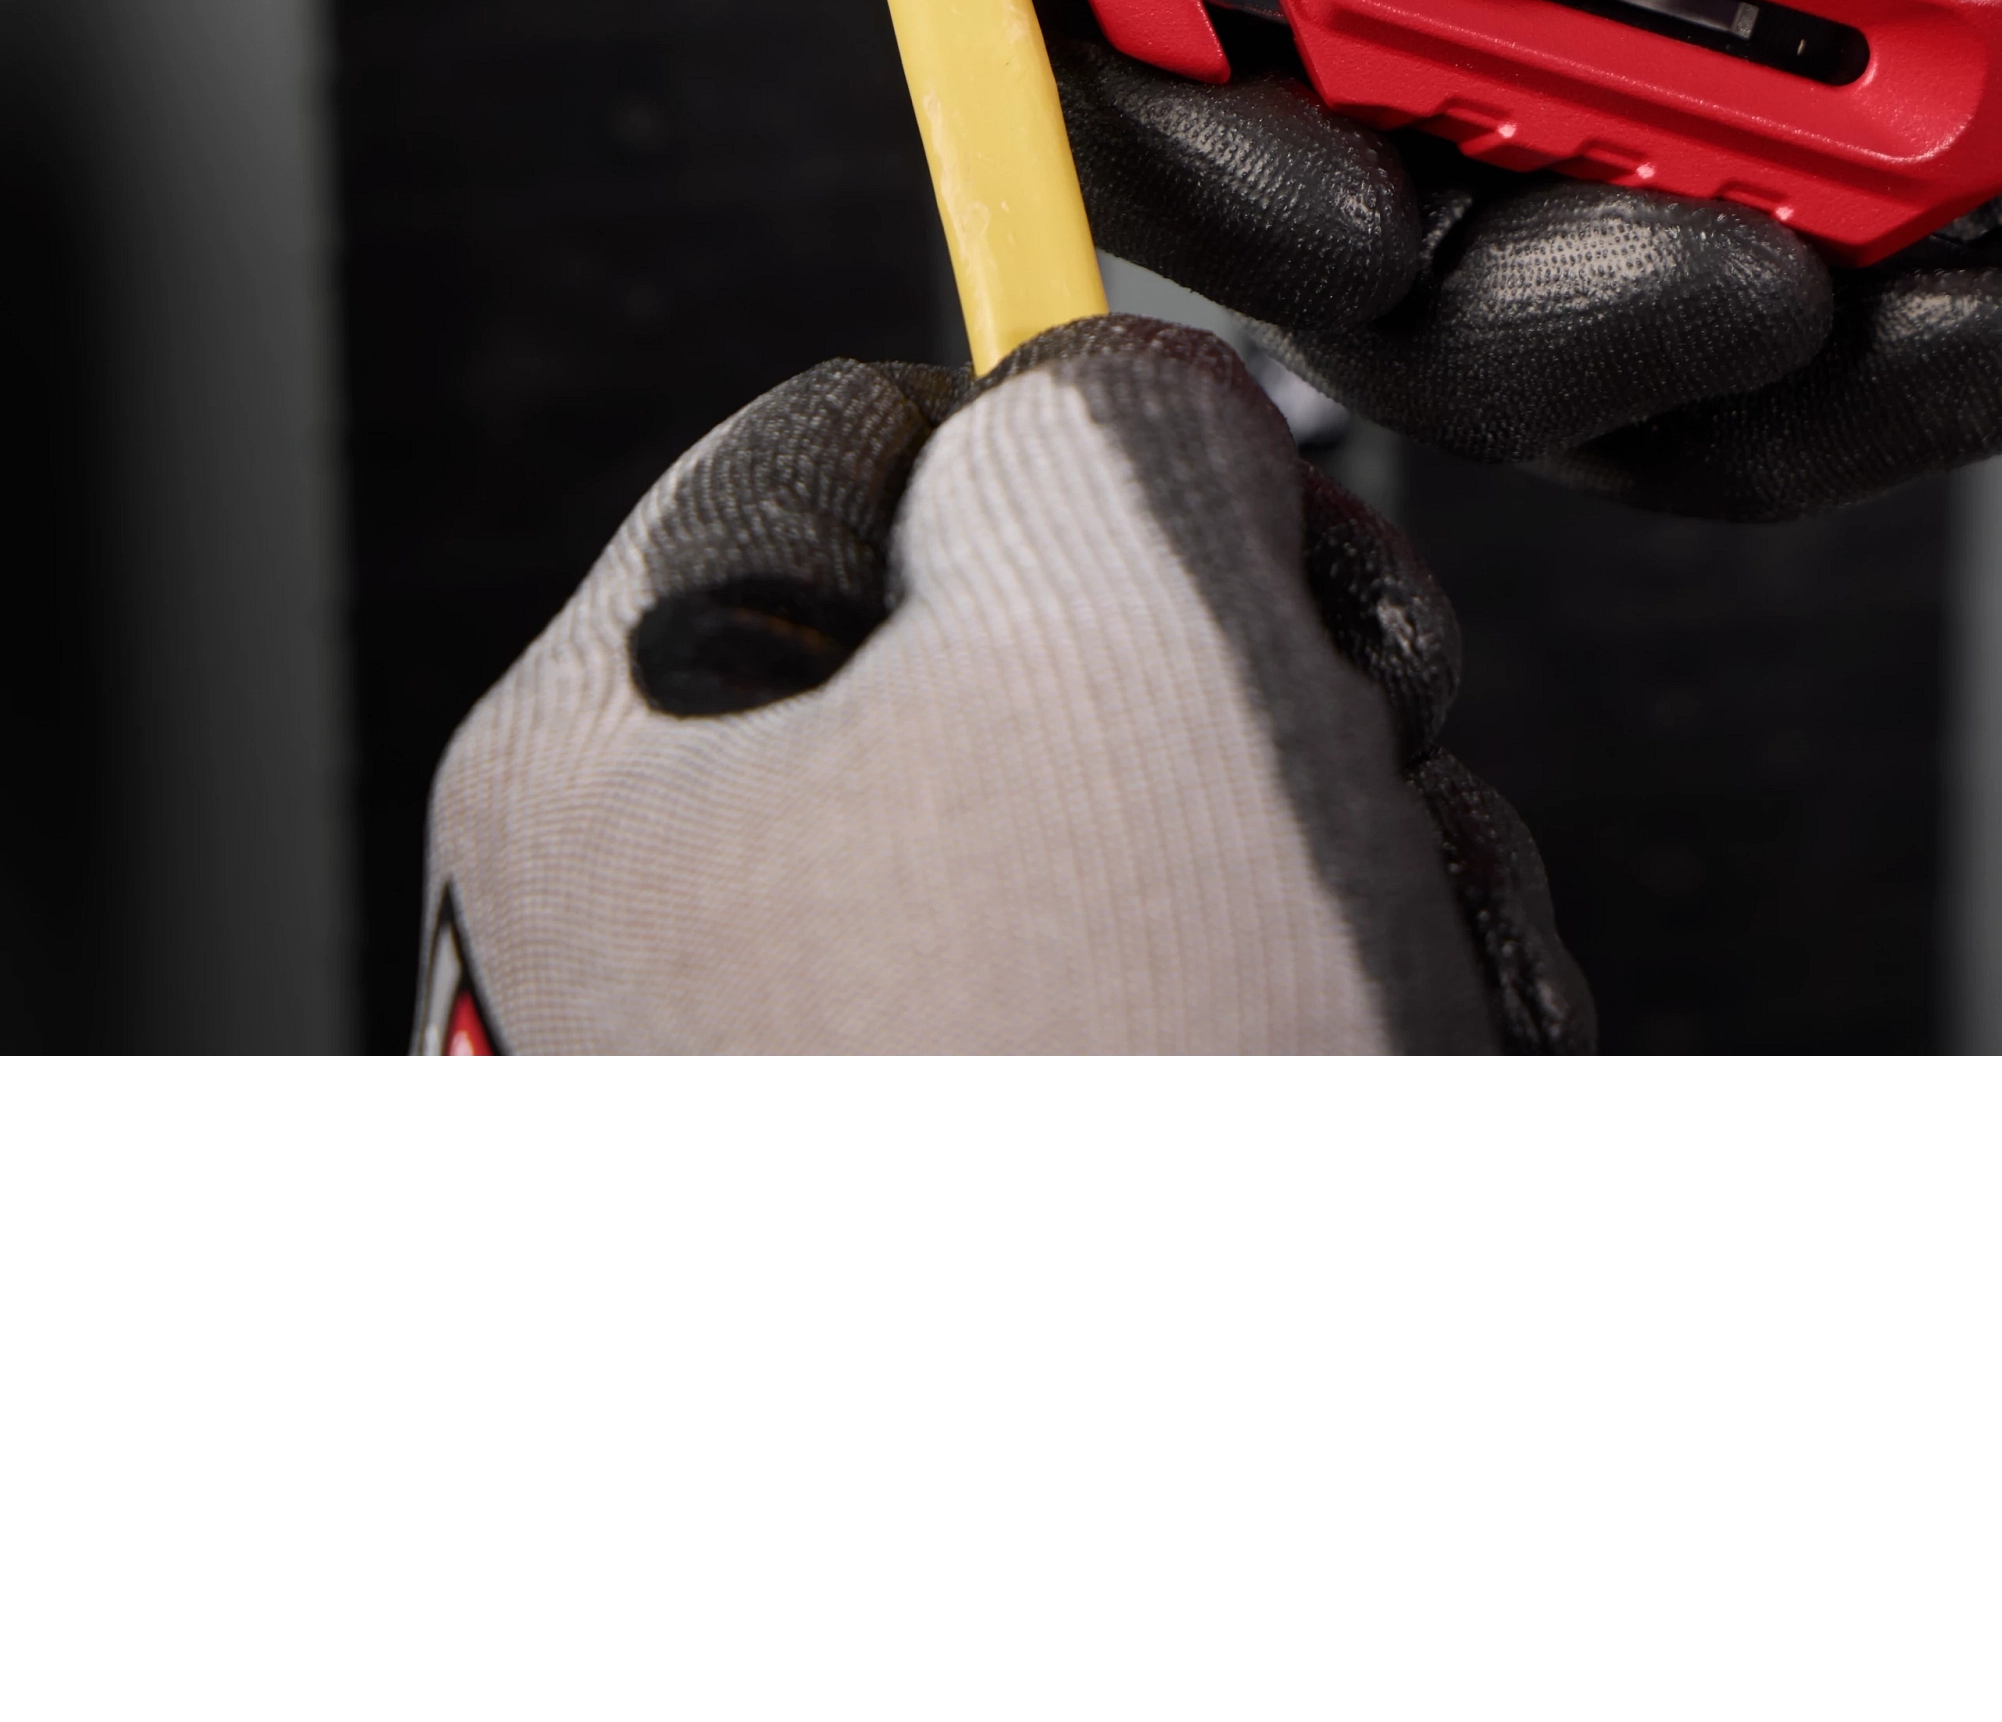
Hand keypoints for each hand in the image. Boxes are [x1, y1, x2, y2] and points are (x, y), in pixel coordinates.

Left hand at [418, 318, 1590, 1056]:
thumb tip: (1133, 400)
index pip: (865, 433)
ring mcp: (839, 1070)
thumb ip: (1110, 414)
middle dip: (1264, 690)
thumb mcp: (1123, 615)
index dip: (1098, 445)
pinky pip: (1180, 1000)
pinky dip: (1321, 1004)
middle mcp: (685, 927)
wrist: (1139, 1602)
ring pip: (1147, 837)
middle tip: (1346, 762)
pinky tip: (1384, 1047)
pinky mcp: (1000, 1125)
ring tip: (1374, 972)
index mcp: (616, 746)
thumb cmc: (1111, 1075)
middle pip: (1036, 647)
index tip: (1250, 514)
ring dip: (1334, 863)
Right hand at [1034, 0, 2001, 505]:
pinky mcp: (1799, 229)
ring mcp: (1670, 62)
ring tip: (1837, 272)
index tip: (1199, 49)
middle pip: (1270, 118)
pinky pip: (1699, 405)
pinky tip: (1993, 312)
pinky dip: (1835, 393)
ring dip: (1630, 318)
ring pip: (1470, 303)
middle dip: (1375, 207)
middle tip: (1468, 217)